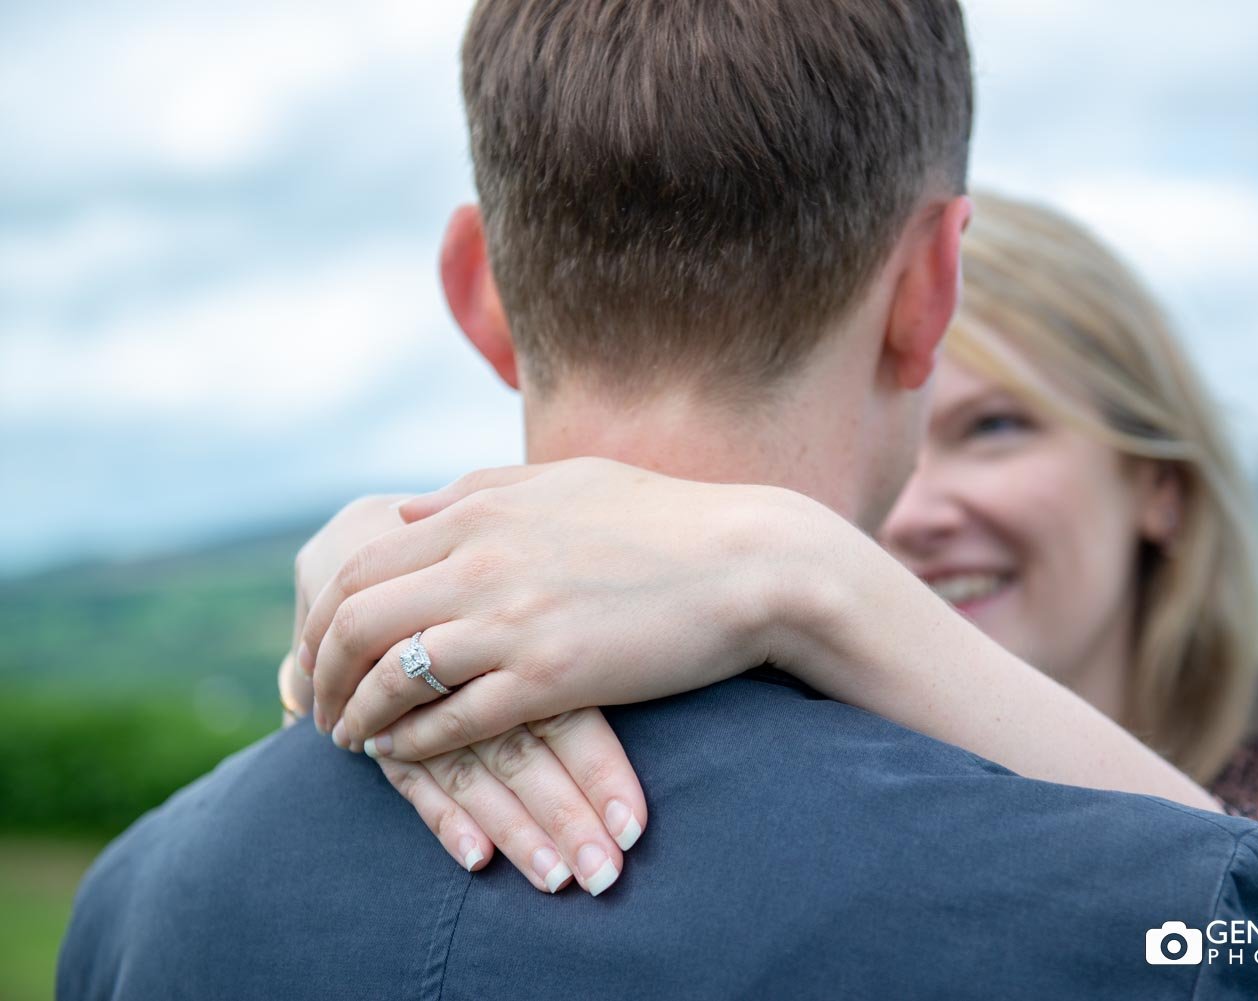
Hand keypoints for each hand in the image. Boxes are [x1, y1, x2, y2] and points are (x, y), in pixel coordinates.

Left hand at [299, 458, 810, 761]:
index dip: (323, 616)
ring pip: (395, 676)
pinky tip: (404, 753)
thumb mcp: (563, 482)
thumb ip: (475, 493)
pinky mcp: (552, 679)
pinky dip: (413, 742)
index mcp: (480, 511)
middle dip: (320, 671)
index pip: (360, 565)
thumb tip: (404, 512)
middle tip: (316, 703)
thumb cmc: (663, 519)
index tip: (316, 650)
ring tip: (349, 737)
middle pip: (355, 622)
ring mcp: (514, 622)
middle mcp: (481, 563)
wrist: (749, 562)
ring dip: (358, 713)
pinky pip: (453, 721)